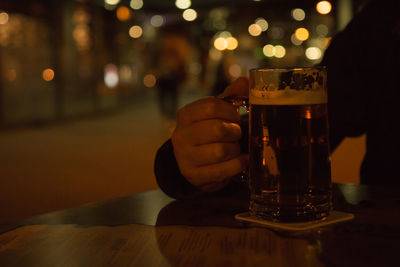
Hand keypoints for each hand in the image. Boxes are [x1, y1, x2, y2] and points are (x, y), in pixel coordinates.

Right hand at [172, 77, 248, 191]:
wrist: (194, 162)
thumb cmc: (208, 132)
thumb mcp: (215, 113)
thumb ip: (230, 97)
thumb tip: (245, 81)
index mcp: (186, 115)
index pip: (211, 105)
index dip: (230, 111)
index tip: (236, 116)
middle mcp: (181, 135)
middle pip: (218, 129)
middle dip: (235, 132)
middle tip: (237, 134)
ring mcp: (185, 157)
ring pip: (221, 151)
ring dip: (236, 149)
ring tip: (236, 148)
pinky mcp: (194, 175)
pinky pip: (222, 171)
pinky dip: (237, 165)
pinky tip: (240, 161)